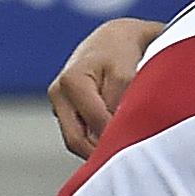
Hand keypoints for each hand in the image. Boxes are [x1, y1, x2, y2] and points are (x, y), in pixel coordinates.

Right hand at [48, 18, 163, 156]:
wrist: (113, 39)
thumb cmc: (123, 53)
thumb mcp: (127, 76)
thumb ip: (119, 105)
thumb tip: (114, 136)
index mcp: (71, 81)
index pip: (94, 123)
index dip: (115, 138)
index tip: (137, 145)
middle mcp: (58, 93)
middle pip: (76, 140)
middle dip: (101, 151)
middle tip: (128, 156)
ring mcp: (57, 103)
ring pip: (77, 140)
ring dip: (98, 146)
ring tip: (123, 144)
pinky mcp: (62, 111)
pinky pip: (79, 135)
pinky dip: (95, 140)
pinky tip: (113, 135)